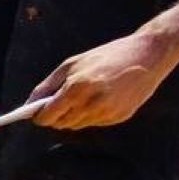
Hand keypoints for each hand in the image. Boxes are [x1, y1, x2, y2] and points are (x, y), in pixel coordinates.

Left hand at [30, 31, 173, 130]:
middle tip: (62, 101)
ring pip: (78, 125)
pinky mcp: (119, 117)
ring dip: (74, 115)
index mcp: (77, 88)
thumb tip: (30, 104)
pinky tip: (102, 97)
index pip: (48, 116)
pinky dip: (92, 114)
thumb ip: (48, 85)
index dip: (39, 116)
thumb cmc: (107, 55)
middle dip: (57, 115)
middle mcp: (91, 104)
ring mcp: (107, 112)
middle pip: (61, 124)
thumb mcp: (72, 64)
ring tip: (84, 96)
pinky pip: (96, 123)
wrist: (148, 54)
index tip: (37, 113)